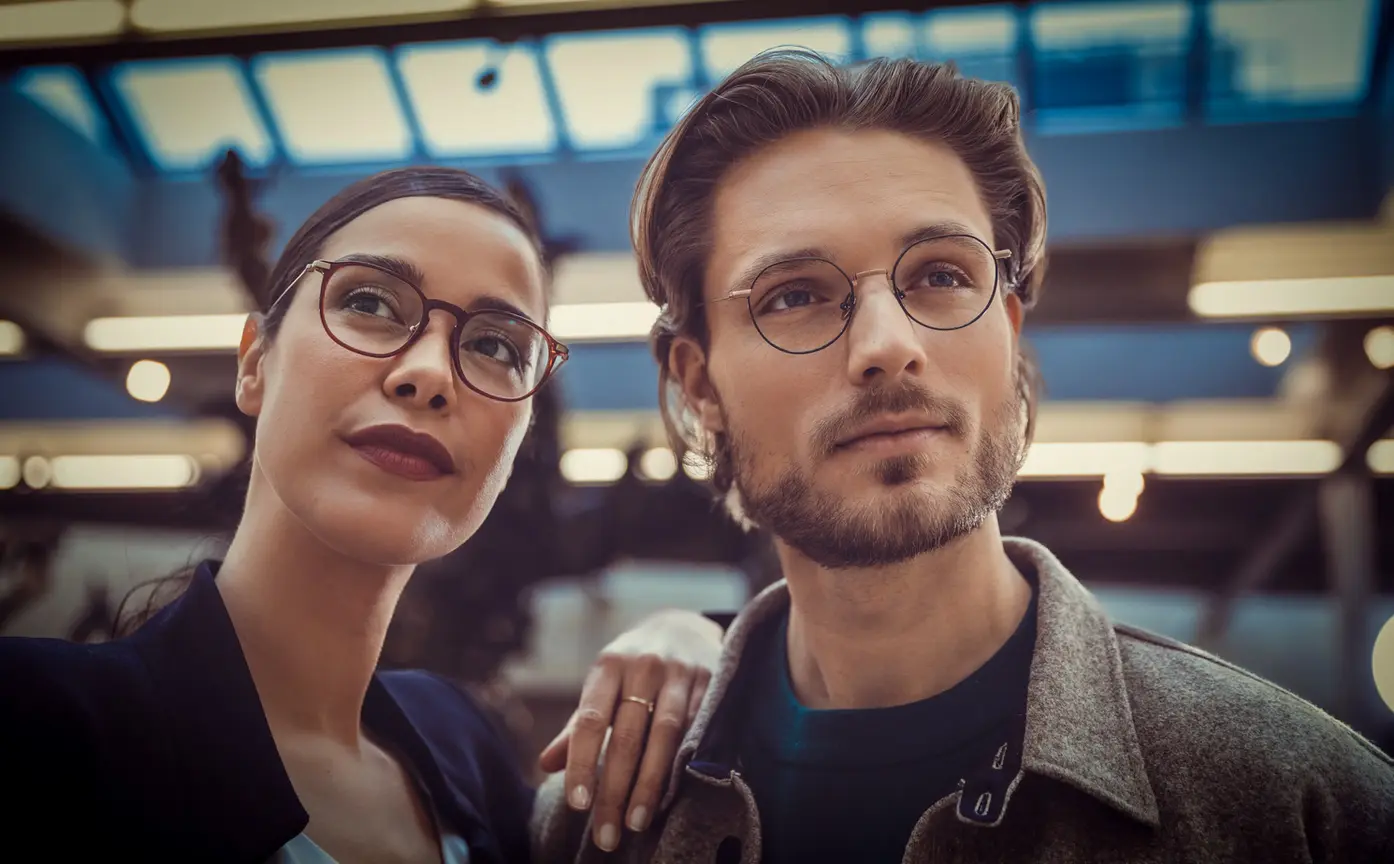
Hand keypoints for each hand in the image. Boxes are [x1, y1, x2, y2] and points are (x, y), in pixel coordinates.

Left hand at [538, 609, 723, 851]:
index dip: (583, 762)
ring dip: (650, 784)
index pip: (590, 719)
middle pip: (627, 735)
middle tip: (606, 832)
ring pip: (666, 736)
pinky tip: (672, 795)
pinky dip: (683, 765)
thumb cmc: (632, 666)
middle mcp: (644, 666)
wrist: (683, 626)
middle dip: (615, 789)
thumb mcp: (602, 684)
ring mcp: (680, 673)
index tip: (577, 804)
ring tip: (636, 822)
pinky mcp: (711, 681)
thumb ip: (577, 726)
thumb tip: (546, 765)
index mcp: (609, 665)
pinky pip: (697, 729)